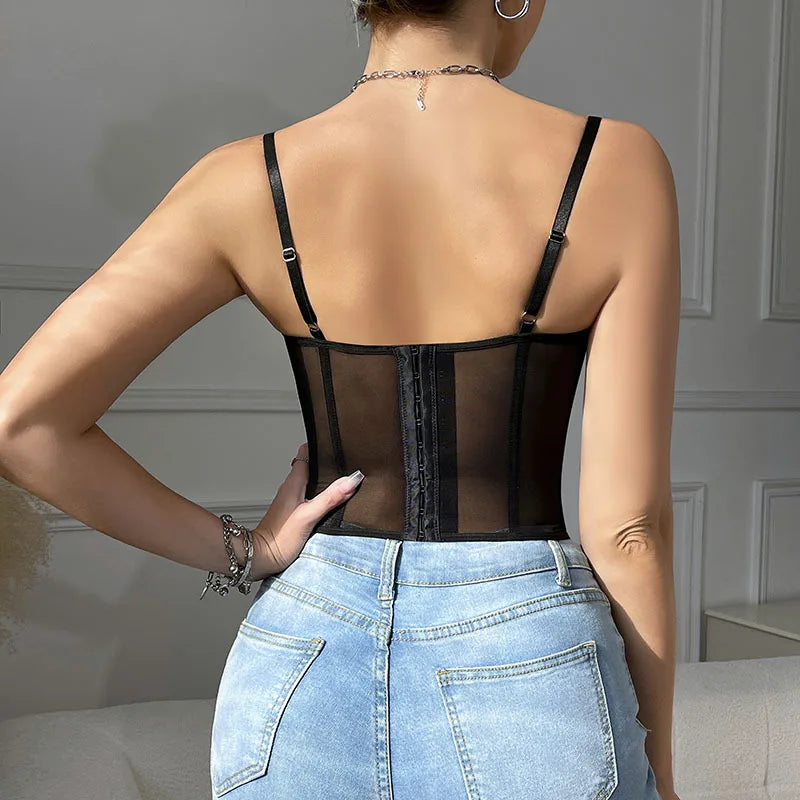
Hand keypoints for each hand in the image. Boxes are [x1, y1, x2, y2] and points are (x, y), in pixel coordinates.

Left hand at [248, 443, 363, 579]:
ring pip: (310, 481)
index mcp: (293, 483)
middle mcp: (291, 488)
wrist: (262, 557)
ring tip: (343, 478)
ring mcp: (292, 500)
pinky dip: (321, 493)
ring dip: (324, 478)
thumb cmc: (279, 538)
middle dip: (326, 462)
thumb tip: (351, 479)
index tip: (333, 440)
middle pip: (310, 465)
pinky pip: (309, 495)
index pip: (305, 453)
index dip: (318, 444)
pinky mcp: (294, 512)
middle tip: (345, 459)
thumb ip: (331, 497)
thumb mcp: (309, 516)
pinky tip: (331, 501)